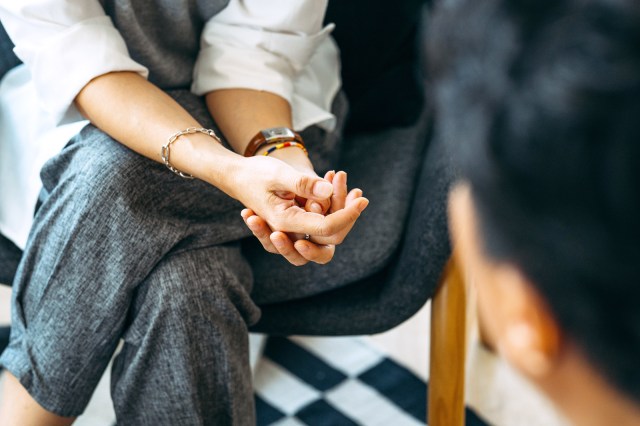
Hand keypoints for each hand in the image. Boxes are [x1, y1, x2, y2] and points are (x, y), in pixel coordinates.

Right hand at [231, 155, 366, 242]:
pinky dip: (332, 203)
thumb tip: (327, 191)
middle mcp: (290, 231)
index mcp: (285, 222)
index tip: (362, 199)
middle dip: (346, 217)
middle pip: (329, 239)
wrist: (237, 175)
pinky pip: (320, 220)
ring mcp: (294, 229)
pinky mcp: (297, 221)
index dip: (346, 216)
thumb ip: (302, 183)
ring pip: (326, 232)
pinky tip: (333, 178)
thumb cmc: (254, 173)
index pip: (325, 228)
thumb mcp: (278, 174)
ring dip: (339, 209)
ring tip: (341, 181)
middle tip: (358, 195)